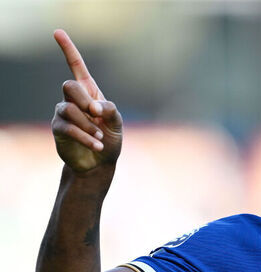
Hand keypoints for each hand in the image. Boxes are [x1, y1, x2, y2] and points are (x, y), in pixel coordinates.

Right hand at [51, 29, 122, 171]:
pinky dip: (86, 136)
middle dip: (84, 100)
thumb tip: (94, 107)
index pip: (76, 66)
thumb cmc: (110, 139)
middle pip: (69, 86)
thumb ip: (110, 110)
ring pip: (69, 109)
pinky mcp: (58, 129)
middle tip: (97, 114)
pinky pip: (68, 127)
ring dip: (88, 124)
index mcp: (90, 92)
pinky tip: (97, 145)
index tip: (57, 33)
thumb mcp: (117, 123)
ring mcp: (63, 113)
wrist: (100, 163)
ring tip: (100, 137)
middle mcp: (73, 99)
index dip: (68, 49)